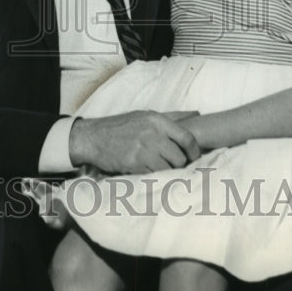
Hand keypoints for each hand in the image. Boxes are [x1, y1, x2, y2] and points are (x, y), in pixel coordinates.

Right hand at [69, 111, 200, 173]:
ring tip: (158, 166)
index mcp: (157, 121)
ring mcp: (143, 150)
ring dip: (165, 171)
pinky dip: (153, 175)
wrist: (94, 137)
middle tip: (172, 164)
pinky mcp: (134, 164)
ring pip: (168, 169)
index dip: (194, 152)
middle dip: (178, 164)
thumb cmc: (122, 126)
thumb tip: (197, 114)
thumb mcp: (145, 115)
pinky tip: (146, 170)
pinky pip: (154, 175)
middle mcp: (152, 134)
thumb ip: (172, 116)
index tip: (193, 158)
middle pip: (179, 158)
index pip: (187, 138)